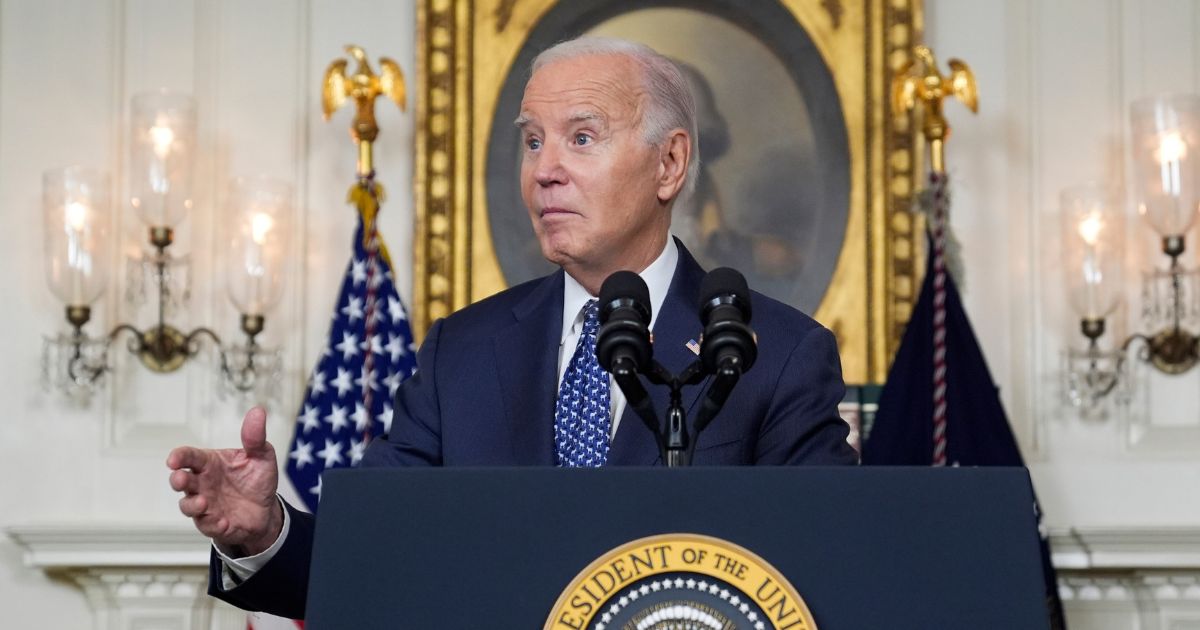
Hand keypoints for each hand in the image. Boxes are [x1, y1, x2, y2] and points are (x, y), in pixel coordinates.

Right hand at [167, 406, 282, 555]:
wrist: (266, 510)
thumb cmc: (257, 479)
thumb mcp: (262, 456)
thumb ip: (255, 438)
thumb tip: (258, 412)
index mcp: (210, 463)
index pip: (189, 457)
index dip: (179, 456)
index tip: (173, 459)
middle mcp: (202, 483)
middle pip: (181, 480)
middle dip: (177, 479)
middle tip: (181, 479)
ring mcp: (205, 505)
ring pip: (187, 505)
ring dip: (192, 505)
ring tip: (204, 503)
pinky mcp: (213, 524)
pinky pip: (207, 525)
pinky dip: (212, 523)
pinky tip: (223, 521)